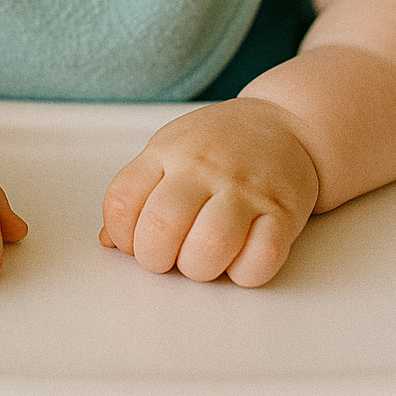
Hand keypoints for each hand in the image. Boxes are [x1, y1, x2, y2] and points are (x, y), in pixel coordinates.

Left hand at [99, 99, 318, 286]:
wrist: (286, 122)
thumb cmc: (219, 144)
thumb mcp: (169, 150)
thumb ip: (137, 192)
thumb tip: (109, 241)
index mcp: (167, 151)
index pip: (121, 201)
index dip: (121, 236)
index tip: (135, 241)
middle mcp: (204, 167)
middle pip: (161, 228)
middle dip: (156, 260)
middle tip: (169, 257)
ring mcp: (245, 188)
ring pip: (208, 249)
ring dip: (199, 269)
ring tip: (203, 258)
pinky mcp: (283, 211)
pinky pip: (260, 260)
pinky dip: (244, 273)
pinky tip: (239, 258)